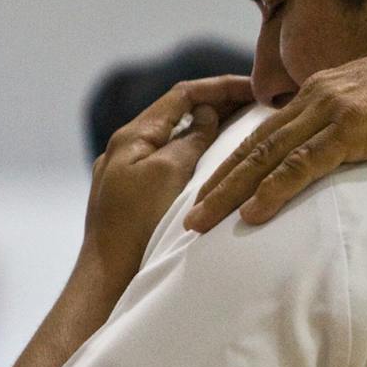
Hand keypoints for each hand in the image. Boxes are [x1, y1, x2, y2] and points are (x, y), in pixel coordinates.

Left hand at [83, 74, 252, 282]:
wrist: (108, 279)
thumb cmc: (136, 226)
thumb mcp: (168, 173)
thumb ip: (190, 140)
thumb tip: (207, 114)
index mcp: (133, 137)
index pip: (182, 95)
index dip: (220, 86)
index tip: (255, 87)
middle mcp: (128, 150)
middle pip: (180, 115)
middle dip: (219, 106)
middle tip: (258, 105)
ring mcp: (130, 174)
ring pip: (177, 140)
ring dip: (210, 132)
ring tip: (246, 130)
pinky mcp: (136, 198)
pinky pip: (173, 165)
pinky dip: (198, 157)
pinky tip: (219, 167)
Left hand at [184, 32, 366, 232]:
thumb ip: (355, 120)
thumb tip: (343, 147)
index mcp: (323, 89)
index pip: (265, 133)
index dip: (232, 164)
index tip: (208, 193)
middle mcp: (319, 95)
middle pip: (253, 146)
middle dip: (214, 182)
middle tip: (185, 218)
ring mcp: (335, 109)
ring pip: (266, 156)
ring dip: (229, 192)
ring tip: (200, 223)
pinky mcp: (356, 127)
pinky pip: (304, 164)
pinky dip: (273, 189)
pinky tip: (252, 212)